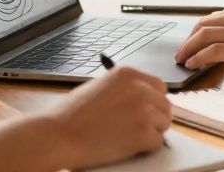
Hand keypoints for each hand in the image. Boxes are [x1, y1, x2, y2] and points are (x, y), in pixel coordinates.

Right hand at [46, 66, 170, 169]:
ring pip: (164, 124)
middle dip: (155, 118)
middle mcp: (140, 88)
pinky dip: (145, 148)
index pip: (158, 86)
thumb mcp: (100, 87)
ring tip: (127, 137)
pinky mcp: (144, 133)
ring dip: (151, 132)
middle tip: (139, 129)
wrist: (58, 135)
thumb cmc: (71, 115)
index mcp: (128, 74)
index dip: (153, 101)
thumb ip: (123, 89)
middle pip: (165, 105)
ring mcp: (144, 110)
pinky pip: (157, 143)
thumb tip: (142, 98)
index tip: (147, 111)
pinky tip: (126, 146)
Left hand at [175, 2, 223, 77]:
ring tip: (182, 59)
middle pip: (205, 23)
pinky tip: (192, 65)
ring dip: (188, 48)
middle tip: (182, 50)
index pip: (217, 15)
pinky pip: (214, 51)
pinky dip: (198, 57)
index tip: (195, 40)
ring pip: (205, 35)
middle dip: (189, 38)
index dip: (201, 29)